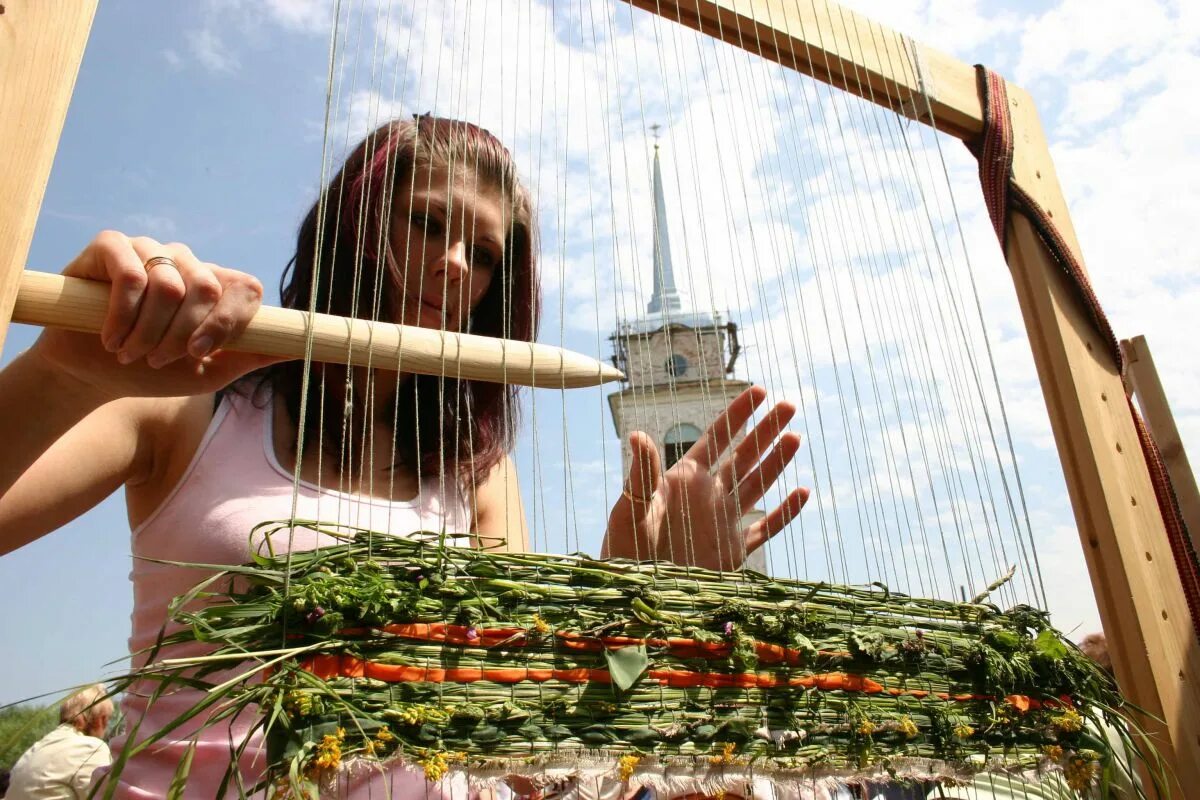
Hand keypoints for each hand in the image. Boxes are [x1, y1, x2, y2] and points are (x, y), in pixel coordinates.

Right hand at [31, 231, 279, 401]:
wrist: (89, 373)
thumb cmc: (150, 370)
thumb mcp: (208, 371)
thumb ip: (251, 355)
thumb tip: (301, 347)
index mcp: (215, 285)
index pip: (247, 288)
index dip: (228, 322)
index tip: (200, 354)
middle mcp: (186, 261)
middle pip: (206, 288)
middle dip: (181, 335)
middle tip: (156, 360)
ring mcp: (149, 249)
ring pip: (168, 285)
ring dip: (147, 332)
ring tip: (128, 352)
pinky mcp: (110, 246)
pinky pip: (130, 274)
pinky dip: (121, 314)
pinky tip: (110, 337)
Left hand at [601, 386, 808, 570]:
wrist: (634, 591)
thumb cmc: (623, 547)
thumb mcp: (630, 507)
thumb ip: (641, 473)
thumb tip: (637, 434)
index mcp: (685, 478)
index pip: (718, 437)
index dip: (738, 413)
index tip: (758, 390)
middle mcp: (709, 494)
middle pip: (744, 455)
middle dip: (766, 431)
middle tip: (788, 406)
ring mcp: (724, 521)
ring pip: (758, 485)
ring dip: (777, 463)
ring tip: (796, 437)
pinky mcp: (733, 552)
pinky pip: (765, 528)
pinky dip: (785, 513)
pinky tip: (803, 492)